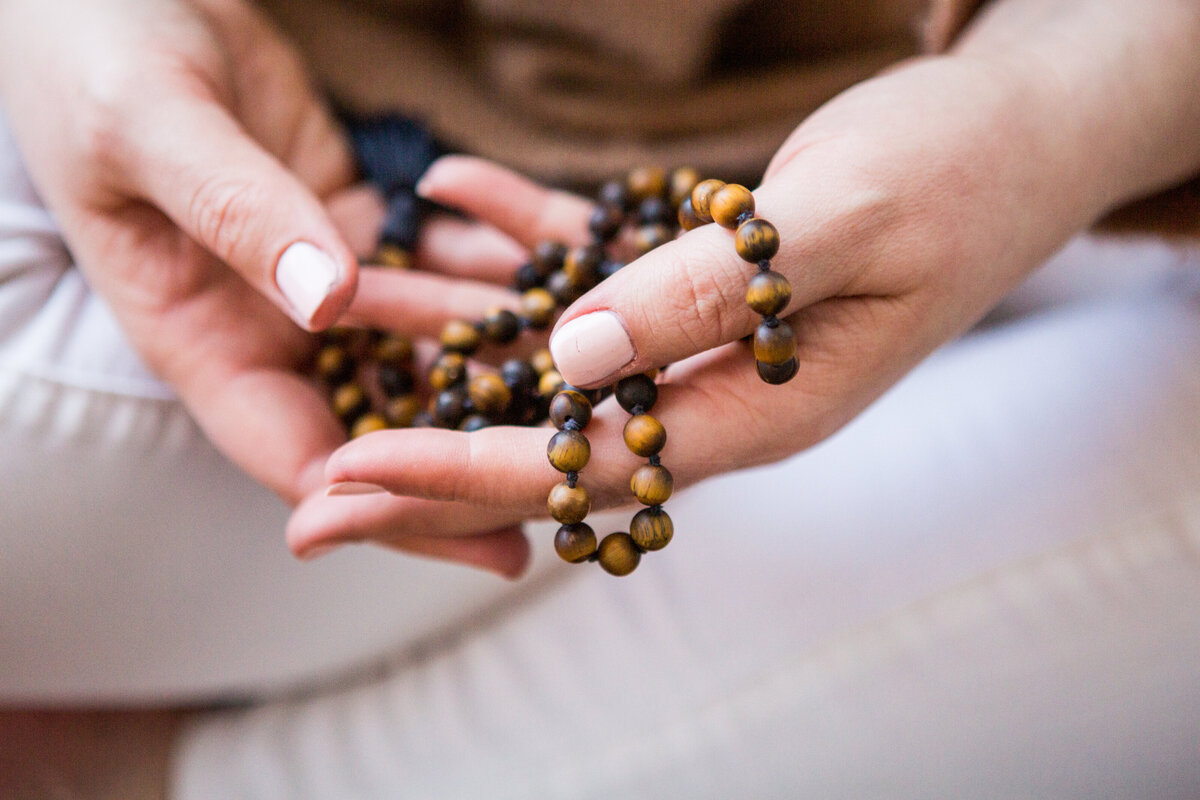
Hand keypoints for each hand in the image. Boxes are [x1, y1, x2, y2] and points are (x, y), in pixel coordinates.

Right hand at [0, 0, 523, 538]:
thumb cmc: (93, 53)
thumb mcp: (151, 127)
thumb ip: (237, 212)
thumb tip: (329, 303)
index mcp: (199, 337)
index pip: (298, 452)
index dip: (386, 504)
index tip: (478, 538)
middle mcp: (265, 326)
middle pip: (378, 418)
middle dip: (469, 459)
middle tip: (571, 489)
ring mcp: (315, 278)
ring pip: (419, 344)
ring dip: (499, 363)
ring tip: (595, 393)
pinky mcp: (355, 226)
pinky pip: (433, 262)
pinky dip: (486, 270)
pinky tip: (561, 275)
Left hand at [287, 0, 1199, 572]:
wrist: (1015, 133)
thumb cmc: (958, 176)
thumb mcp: (841, 226)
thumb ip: (705, 296)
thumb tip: (570, 361)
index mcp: (758, 408)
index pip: (584, 464)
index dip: (462, 470)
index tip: (352, 471)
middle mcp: (717, 389)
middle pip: (546, 436)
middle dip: (428, 455)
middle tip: (308, 490)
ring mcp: (701, 333)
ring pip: (549, 345)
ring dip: (450, 329)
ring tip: (346, 306)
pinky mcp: (696, 270)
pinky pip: (588, 260)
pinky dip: (518, 232)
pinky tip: (448, 188)